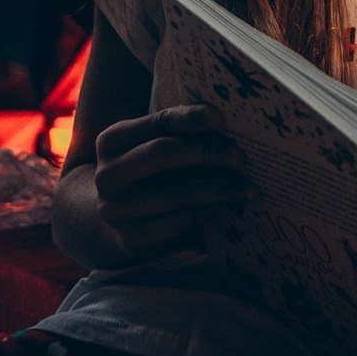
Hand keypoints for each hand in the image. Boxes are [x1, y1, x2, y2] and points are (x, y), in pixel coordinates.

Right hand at [92, 104, 254, 259]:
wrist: (121, 218)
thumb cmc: (151, 172)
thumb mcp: (155, 146)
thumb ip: (180, 134)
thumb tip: (228, 125)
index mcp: (113, 140)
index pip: (156, 122)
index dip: (189, 117)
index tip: (220, 118)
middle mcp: (108, 174)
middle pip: (162, 153)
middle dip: (206, 152)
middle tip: (241, 157)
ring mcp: (115, 209)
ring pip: (174, 194)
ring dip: (217, 189)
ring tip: (248, 189)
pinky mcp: (131, 238)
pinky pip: (176, 223)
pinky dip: (205, 213)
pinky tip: (226, 209)